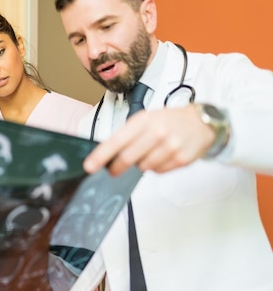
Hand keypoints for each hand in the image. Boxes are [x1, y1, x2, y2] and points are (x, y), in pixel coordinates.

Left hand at [84, 105, 214, 175]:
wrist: (201, 122)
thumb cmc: (168, 120)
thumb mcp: (146, 119)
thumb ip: (127, 135)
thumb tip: (106, 153)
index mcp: (144, 120)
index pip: (117, 141)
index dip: (101, 156)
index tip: (89, 166)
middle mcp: (157, 132)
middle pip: (128, 158)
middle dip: (117, 167)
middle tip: (113, 170)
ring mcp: (171, 146)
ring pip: (143, 167)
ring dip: (141, 164)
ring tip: (149, 152)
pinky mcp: (181, 159)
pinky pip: (159, 171)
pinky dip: (156, 167)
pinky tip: (163, 155)